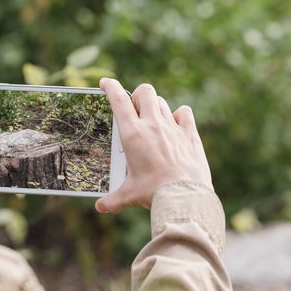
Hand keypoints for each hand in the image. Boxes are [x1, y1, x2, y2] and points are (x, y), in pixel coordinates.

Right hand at [95, 78, 212, 213]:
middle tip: (134, 109)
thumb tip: (100, 207)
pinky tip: (176, 124)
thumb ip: (113, 199)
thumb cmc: (154, 193)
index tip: (105, 83)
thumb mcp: (130, 195)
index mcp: (132, 134)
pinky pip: (184, 112)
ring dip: (155, 106)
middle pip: (144, 92)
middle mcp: (152, 125)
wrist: (184, 195)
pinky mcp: (190, 134)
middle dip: (137, 96)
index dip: (111, 86)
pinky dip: (179, 115)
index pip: (118, 100)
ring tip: (152, 121)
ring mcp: (172, 127)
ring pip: (161, 101)